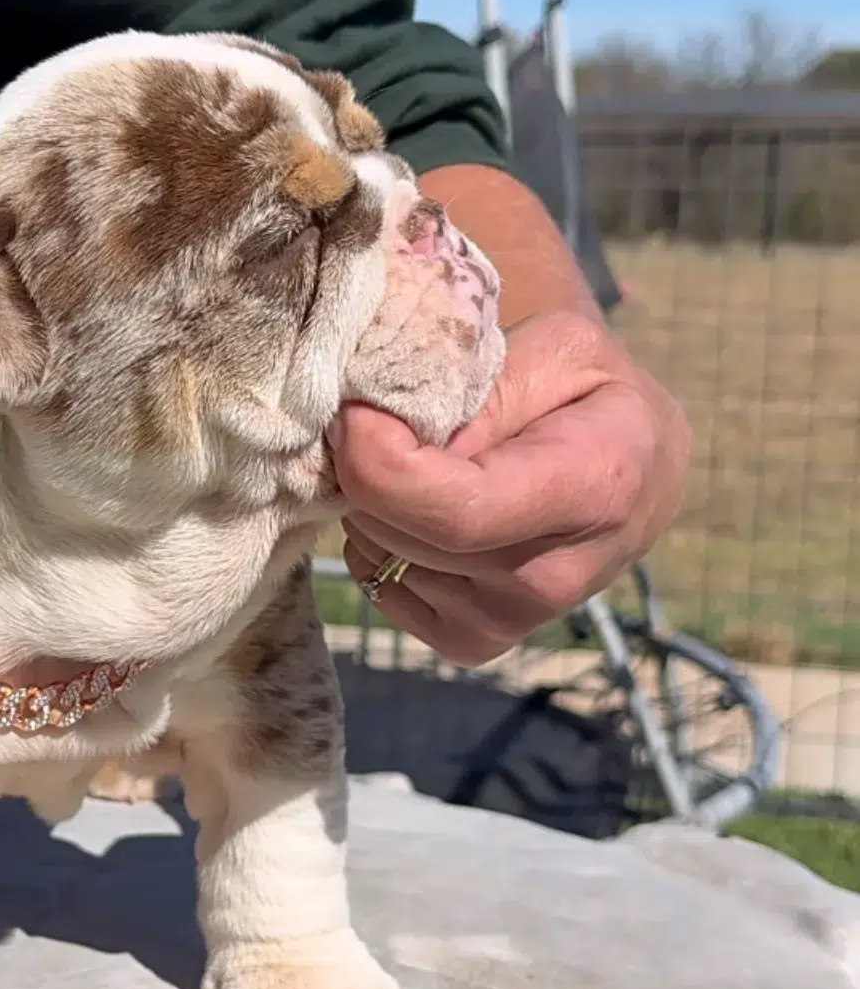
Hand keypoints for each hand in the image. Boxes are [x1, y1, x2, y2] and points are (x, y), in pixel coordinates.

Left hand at [329, 310, 690, 665]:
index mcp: (593, 490)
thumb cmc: (590, 393)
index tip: (356, 410)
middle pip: (403, 533)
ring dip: (372, 502)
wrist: (633, 469)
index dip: (381, 462)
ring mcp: (511, 620)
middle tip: (376, 417)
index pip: (456, 510)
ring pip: (382, 557)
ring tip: (415, 462)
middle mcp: (555, 576)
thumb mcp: (556, 347)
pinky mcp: (473, 641)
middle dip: (364, 467)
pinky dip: (378, 542)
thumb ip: (478, 386)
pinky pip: (379, 587)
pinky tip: (417, 508)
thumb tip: (388, 434)